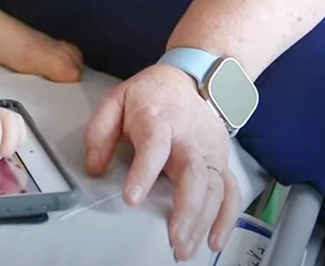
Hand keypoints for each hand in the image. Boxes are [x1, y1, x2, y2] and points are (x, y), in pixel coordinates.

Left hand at [83, 64, 240, 261]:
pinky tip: (214, 241)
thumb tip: (94, 167)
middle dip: (185, 210)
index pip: (153, 147)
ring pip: (214, 189)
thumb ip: (99, 132)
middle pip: (193, 174)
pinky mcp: (222, 161)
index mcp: (158, 120)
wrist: (191, 78)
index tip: (132, 198)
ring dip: (203, 222)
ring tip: (186, 248)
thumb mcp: (115, 100)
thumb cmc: (149, 95)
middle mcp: (189, 138)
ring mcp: (211, 151)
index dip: (143, 174)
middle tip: (173, 239)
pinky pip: (231, 192)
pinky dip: (226, 218)